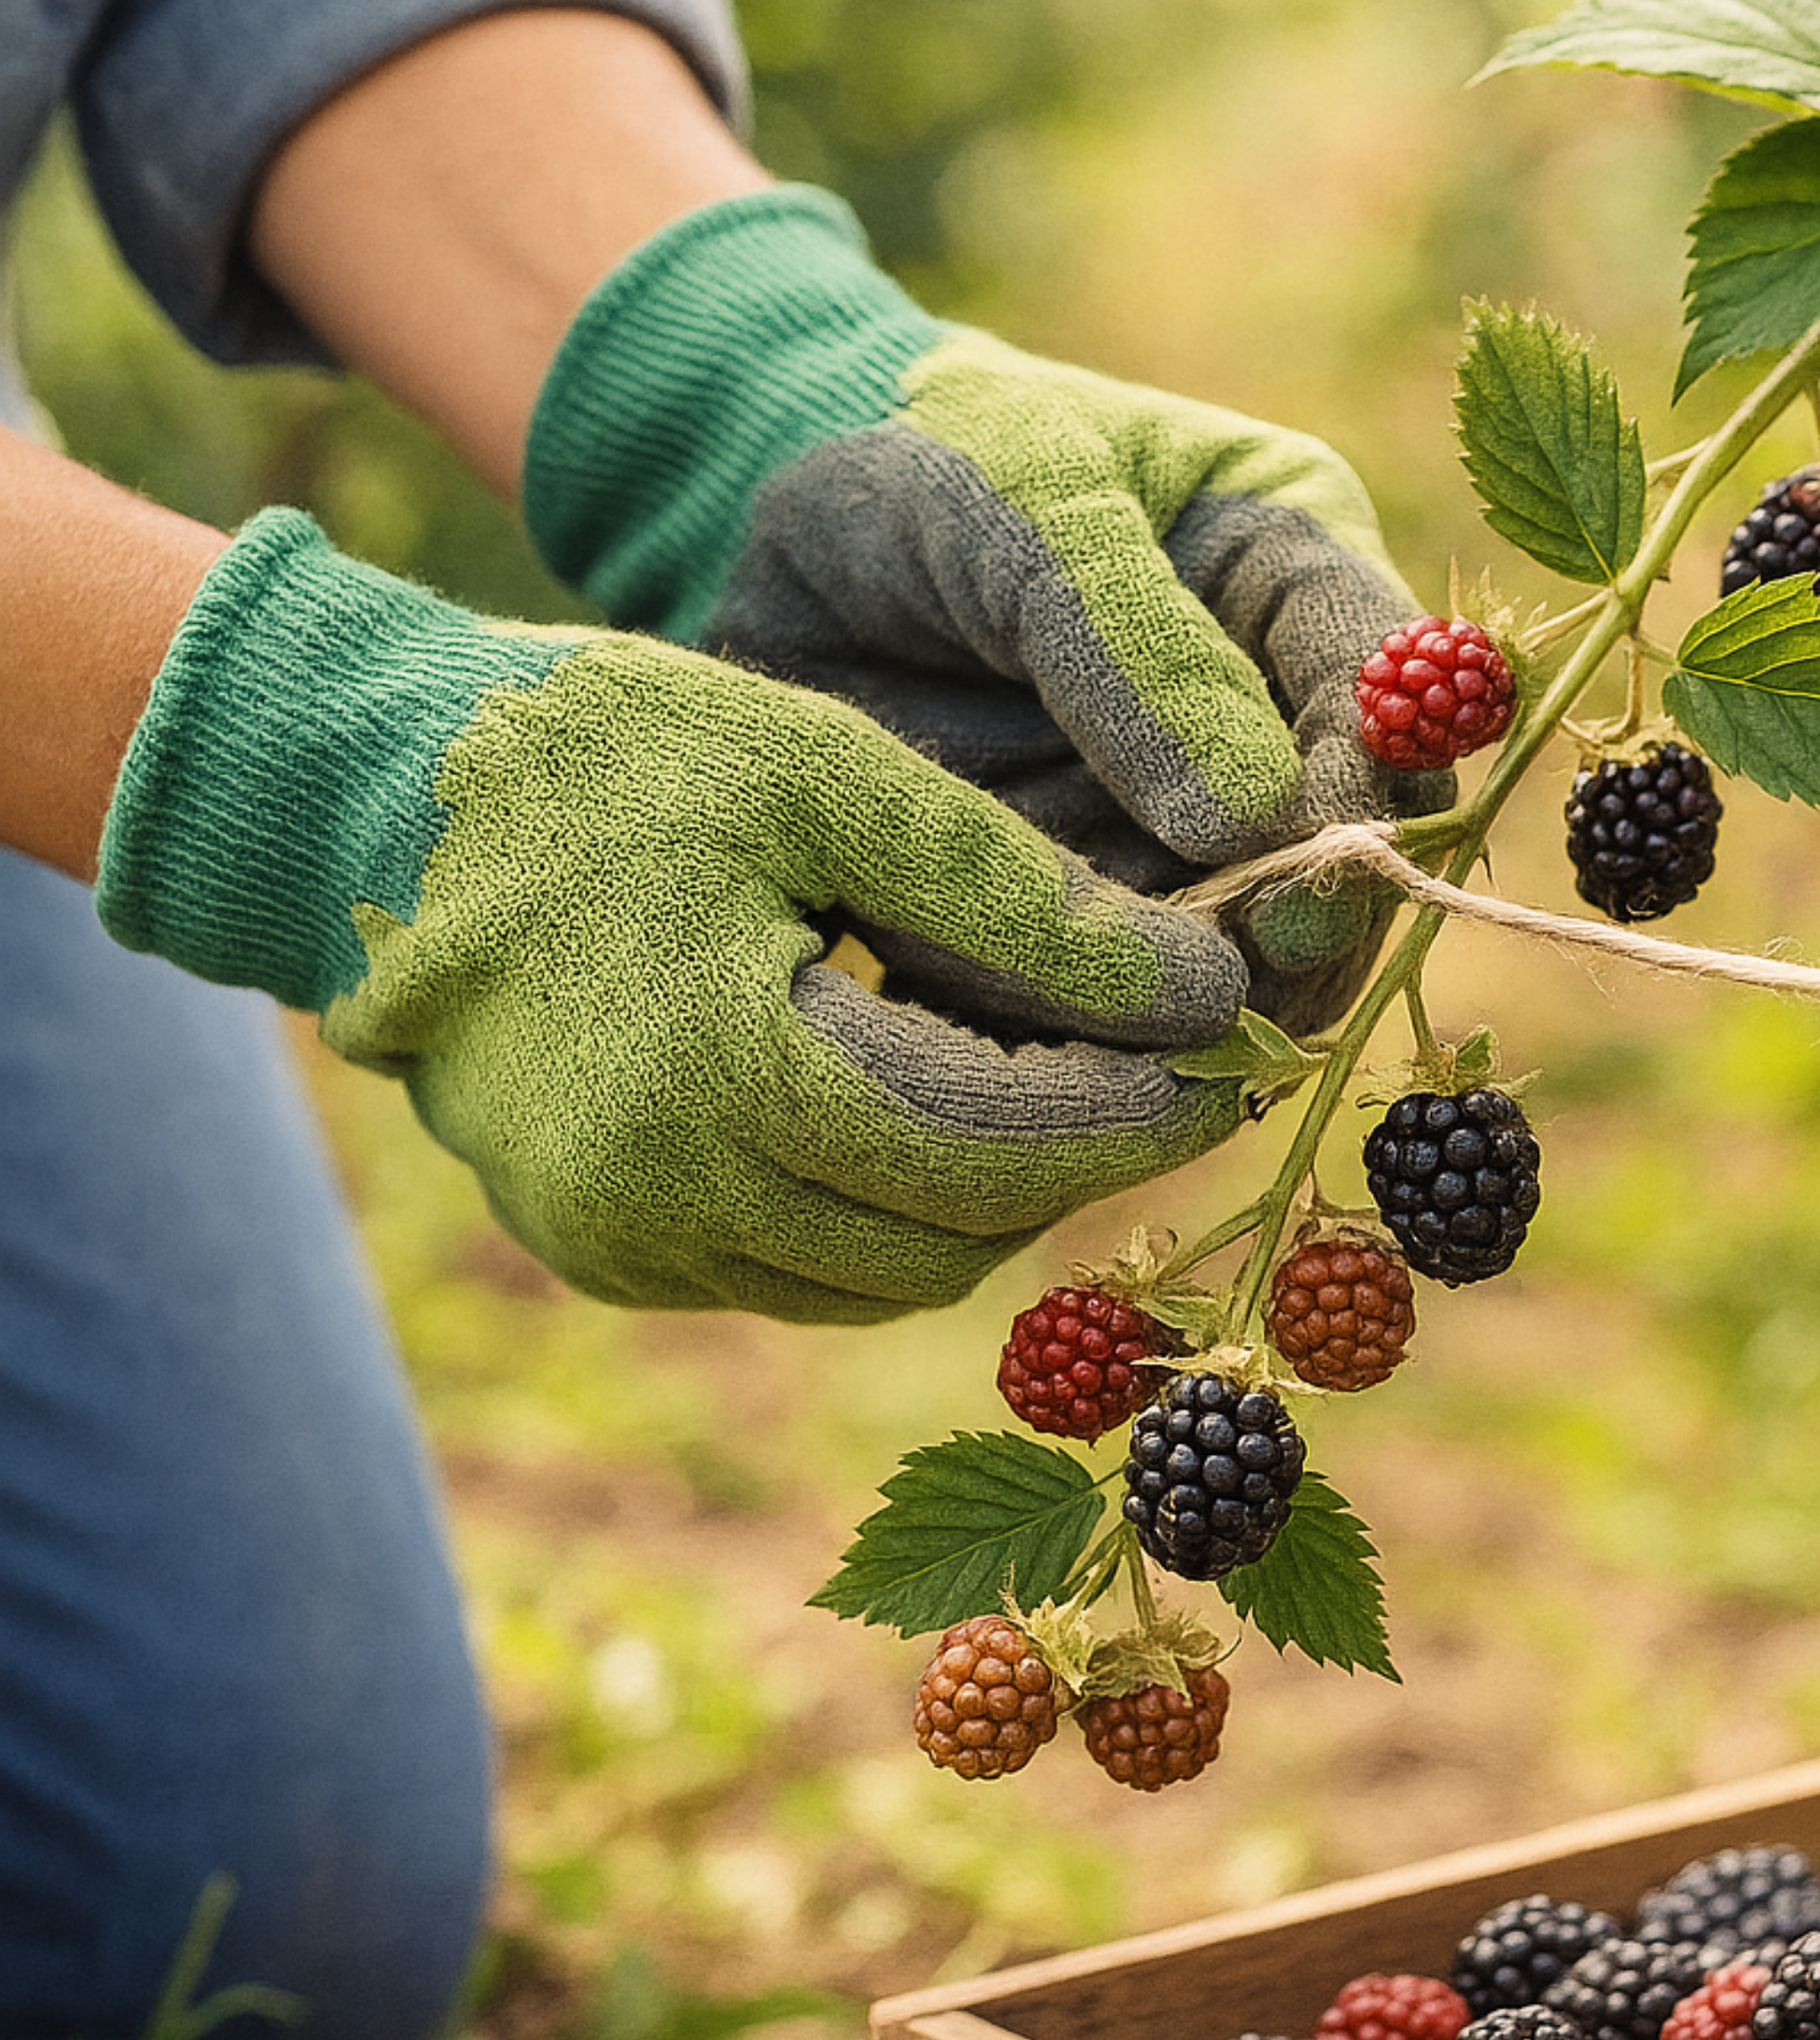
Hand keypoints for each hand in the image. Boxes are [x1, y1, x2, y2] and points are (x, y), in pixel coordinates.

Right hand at [96, 510, 1248, 1320]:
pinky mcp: (602, 1252)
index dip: (1129, 1113)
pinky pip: (795, 1273)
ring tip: (1058, 1095)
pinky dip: (882, 1215)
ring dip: (987, 1205)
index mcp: (728, 1074)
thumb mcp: (826, 775)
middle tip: (1162, 1077)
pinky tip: (925, 1118)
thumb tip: (1203, 989)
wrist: (375, 812)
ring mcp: (624, 1243)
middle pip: (951, 1239)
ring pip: (881, 1279)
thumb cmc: (609, 760)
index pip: (993, 1147)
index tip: (1225, 1054)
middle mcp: (667, 1199)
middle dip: (1075, 1166)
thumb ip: (1017, 896)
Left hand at [523, 192, 1449, 1033]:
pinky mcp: (1088, 910)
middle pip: (1341, 865)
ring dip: (1188, 999)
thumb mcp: (1030, 505)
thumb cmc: (922, 458)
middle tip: (1228, 978)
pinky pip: (1116, 1001)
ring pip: (1240, 958)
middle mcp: (1264, 722)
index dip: (1371, 803)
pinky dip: (1083, 1028)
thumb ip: (1137, 652)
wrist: (770, 521)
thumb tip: (1255, 824)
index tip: (1311, 878)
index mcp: (1292, 581)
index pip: (1392, 707)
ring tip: (1112, 1013)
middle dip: (1295, 934)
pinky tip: (1033, 1037)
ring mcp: (1177, 832)